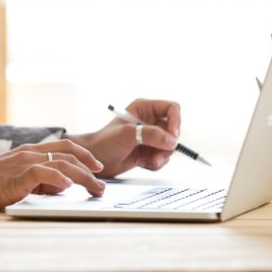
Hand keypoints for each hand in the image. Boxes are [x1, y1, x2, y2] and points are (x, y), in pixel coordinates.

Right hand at [0, 139, 105, 212]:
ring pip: (62, 163)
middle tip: (103, 181)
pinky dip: (58, 178)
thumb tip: (62, 185)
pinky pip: (42, 173)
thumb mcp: (17, 180)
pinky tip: (68, 186)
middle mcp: (29, 153)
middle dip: (90, 166)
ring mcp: (22, 162)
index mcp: (28, 151)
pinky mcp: (16, 176)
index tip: (97, 167)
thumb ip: (38, 181)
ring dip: (83, 176)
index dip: (84, 154)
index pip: (63, 146)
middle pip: (68, 153)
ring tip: (95, 189)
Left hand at [66, 98, 180, 177]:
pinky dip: (154, 163)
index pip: (171, 109)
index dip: (176, 121)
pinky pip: (162, 158)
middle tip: (158, 156)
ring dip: (161, 156)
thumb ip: (151, 135)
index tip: (173, 137)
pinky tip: (141, 163)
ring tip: (147, 161)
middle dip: (167, 145)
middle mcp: (149, 120)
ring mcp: (150, 136)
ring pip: (169, 146)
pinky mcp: (149, 151)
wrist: (95, 161)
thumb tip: (172, 141)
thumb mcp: (128, 135)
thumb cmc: (105, 142)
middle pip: (173, 130)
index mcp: (144, 108)